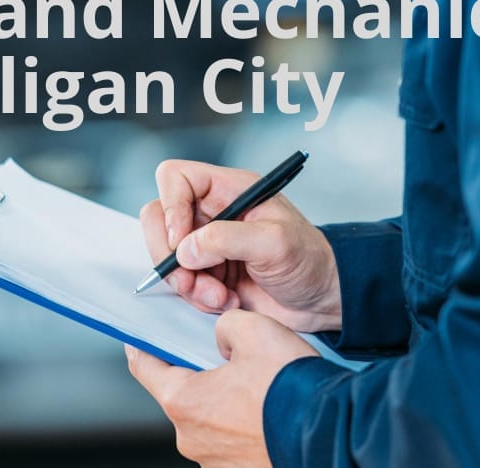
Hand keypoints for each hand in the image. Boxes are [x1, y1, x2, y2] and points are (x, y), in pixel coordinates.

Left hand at [126, 310, 318, 466]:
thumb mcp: (255, 330)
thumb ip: (226, 325)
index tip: (139, 338)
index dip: (141, 346)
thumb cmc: (291, 389)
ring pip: (210, 419)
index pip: (145, 368)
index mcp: (185, 402)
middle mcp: (192, 438)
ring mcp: (216, 461)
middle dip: (201, 373)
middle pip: (182, 395)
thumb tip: (223, 337)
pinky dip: (244, 424)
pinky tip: (268, 410)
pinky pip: (232, 440)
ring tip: (259, 387)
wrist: (331, 433)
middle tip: (229, 357)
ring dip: (226, 402)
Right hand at [140, 159, 341, 332]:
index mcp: (228, 190)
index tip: (181, 240)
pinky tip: (226, 301)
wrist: (321, 298)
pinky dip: (196, 297)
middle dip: (169, 254)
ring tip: (220, 296)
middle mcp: (212, 212)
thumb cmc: (309, 259)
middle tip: (190, 279)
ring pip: (167, 256)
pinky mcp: (206, 273)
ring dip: (186, 283)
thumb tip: (185, 249)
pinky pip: (180, 282)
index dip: (170, 206)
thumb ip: (227, 239)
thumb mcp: (275, 242)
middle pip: (159, 217)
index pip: (176, 177)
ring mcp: (206, 244)